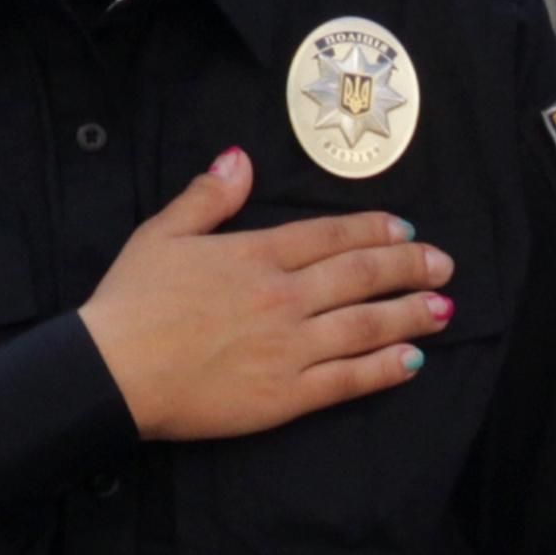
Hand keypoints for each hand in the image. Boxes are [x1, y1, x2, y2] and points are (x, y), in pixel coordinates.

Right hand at [76, 148, 453, 440]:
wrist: (111, 372)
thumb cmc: (129, 303)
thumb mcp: (160, 236)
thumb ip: (206, 198)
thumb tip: (241, 159)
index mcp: (254, 255)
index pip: (329, 236)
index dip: (373, 231)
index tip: (405, 231)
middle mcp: (283, 297)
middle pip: (360, 276)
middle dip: (408, 268)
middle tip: (444, 266)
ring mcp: (289, 348)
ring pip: (367, 325)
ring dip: (410, 313)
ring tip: (444, 308)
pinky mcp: (286, 395)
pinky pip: (348, 379)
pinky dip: (385, 368)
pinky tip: (411, 360)